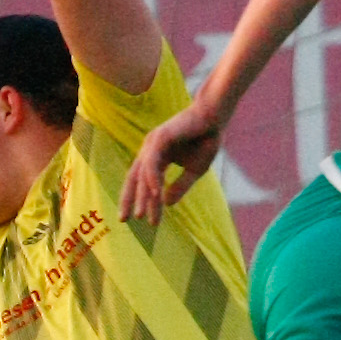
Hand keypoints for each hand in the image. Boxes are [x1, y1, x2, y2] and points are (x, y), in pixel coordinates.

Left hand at [121, 100, 227, 224]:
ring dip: (142, 194)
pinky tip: (155, 193)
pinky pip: (152, 161)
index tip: (145, 221)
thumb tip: (167, 204)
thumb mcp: (195, 171)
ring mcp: (153, 142)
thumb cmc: (206, 140)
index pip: (145, 182)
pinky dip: (152, 177)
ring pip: (142, 172)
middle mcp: (151, 149)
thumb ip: (180, 186)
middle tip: (124, 219)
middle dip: (130, 198)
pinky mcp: (160, 137)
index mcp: (157, 157)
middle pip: (135, 177)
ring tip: (141, 214)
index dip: (144, 201)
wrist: (216, 118)